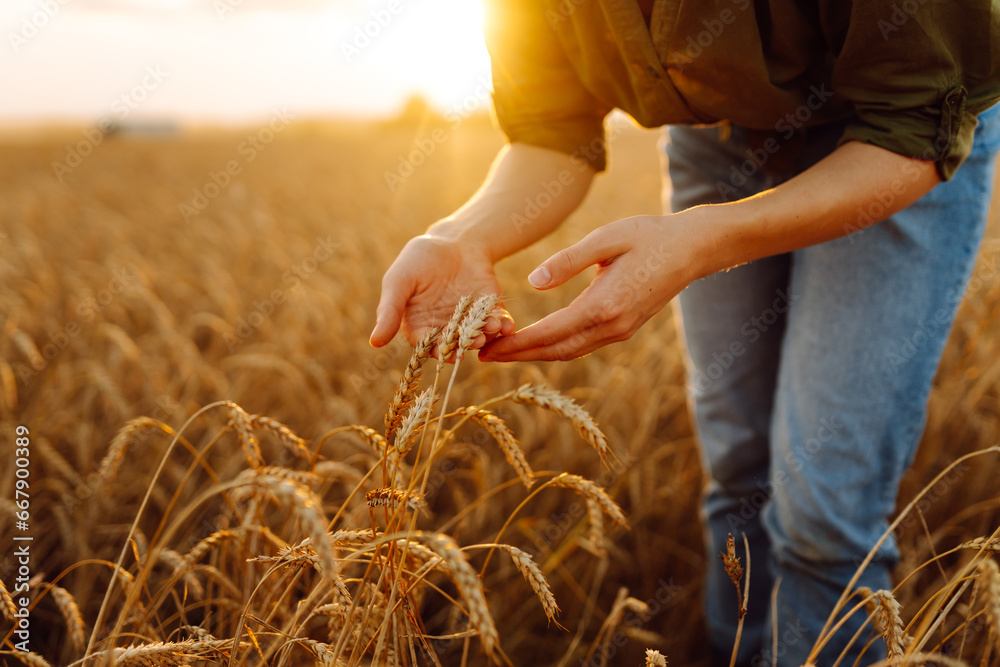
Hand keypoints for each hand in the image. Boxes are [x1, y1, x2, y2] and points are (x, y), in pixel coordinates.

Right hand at [370, 234, 514, 348]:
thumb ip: (389, 311)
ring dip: (487, 336)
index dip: (437, 350)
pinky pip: (497, 323)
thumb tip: (374, 342)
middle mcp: (446, 329)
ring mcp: (469, 321)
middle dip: (467, 344)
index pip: (428, 345)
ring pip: (479, 336)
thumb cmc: (419, 259)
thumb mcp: (399, 281)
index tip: (446, 352)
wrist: (453, 240)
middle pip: (456, 344)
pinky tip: (506, 325)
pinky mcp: (490, 311)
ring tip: (493, 328)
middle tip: (476, 340)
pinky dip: (503, 326)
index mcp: (421, 327)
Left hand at [479, 215, 703, 361]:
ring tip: (503, 352)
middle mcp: (611, 326)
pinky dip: (556, 347)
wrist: (692, 249)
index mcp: (604, 305)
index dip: (516, 344)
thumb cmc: (648, 236)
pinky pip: (582, 345)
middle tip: (482, 355)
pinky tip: (538, 342)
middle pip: (556, 350)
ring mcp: (619, 331)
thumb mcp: (607, 238)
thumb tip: (533, 282)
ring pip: (569, 351)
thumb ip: (569, 260)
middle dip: (518, 356)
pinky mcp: (623, 328)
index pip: (549, 333)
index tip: (486, 349)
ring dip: (535, 354)